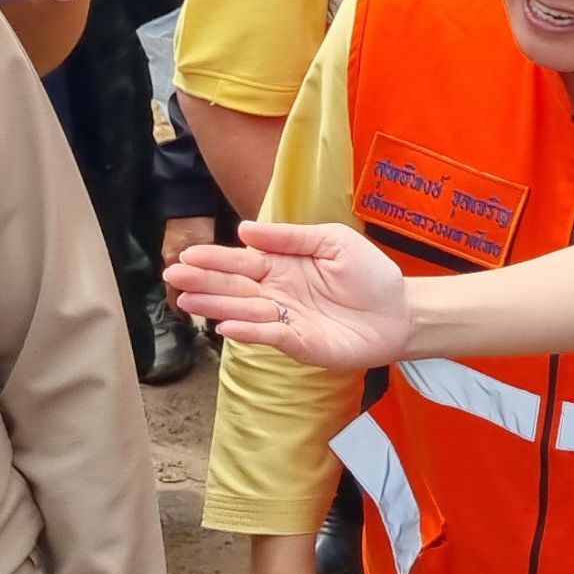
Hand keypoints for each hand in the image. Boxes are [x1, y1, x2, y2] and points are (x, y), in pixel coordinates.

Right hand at [166, 219, 410, 367]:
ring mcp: (286, 319)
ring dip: (216, 305)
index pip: (241, 261)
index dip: (215, 258)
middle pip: (235, 286)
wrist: (400, 311)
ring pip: (245, 310)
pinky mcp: (300, 343)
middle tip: (173, 276)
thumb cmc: (369, 274)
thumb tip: (246, 230)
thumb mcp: (332, 241)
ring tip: (189, 300)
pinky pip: (269, 336)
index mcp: (281, 266)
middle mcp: (277, 293)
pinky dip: (248, 331)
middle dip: (204, 281)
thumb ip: (290, 237)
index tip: (188, 254)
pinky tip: (226, 325)